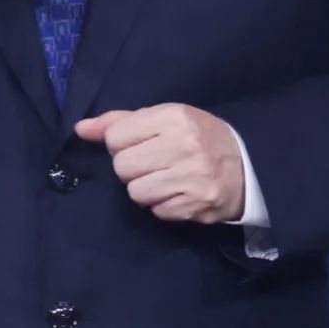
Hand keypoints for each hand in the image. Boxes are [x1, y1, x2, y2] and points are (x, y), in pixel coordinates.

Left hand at [75, 102, 245, 222]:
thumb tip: (80, 129)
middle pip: (122, 167)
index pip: (116, 137)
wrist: (248, 166)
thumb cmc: (198, 136)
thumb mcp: (164, 118)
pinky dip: (162, 204)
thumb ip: (120, 122)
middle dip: (131, 168)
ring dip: (144, 188)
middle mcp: (184, 146)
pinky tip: (177, 192)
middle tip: (151, 163)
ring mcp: (191, 178)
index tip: (139, 144)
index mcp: (174, 117)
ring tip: (164, 178)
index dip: (121, 143)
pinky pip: (156, 211)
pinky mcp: (196, 206)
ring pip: (135, 193)